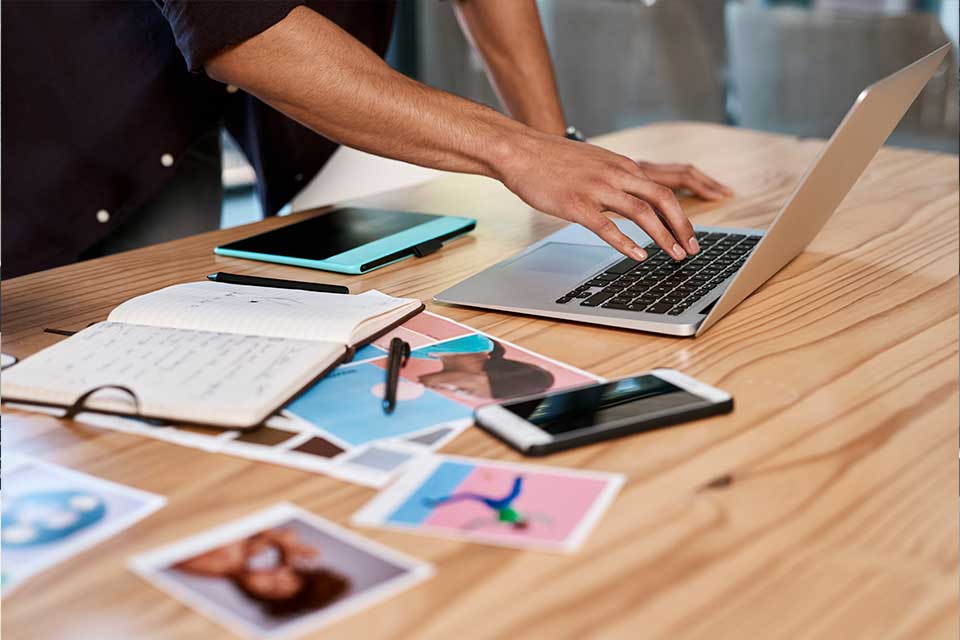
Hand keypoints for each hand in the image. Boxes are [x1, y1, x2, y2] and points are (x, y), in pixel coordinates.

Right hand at [498, 133, 731, 260]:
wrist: (520, 151)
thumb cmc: (552, 160)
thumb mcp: (594, 162)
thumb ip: (615, 178)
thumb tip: (632, 198)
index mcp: (622, 166)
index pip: (662, 190)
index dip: (680, 215)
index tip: (688, 234)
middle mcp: (615, 174)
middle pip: (662, 199)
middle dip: (682, 227)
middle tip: (691, 249)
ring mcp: (597, 189)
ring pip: (642, 213)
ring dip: (663, 237)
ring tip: (674, 255)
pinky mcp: (577, 204)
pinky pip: (608, 227)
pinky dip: (627, 243)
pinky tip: (639, 256)